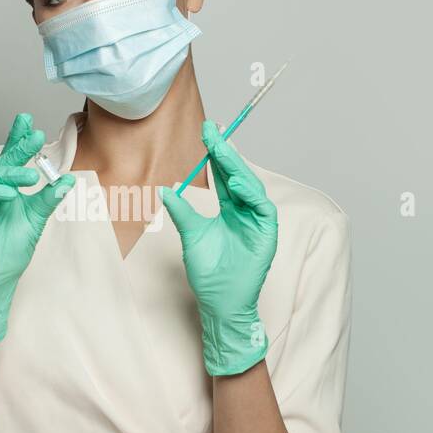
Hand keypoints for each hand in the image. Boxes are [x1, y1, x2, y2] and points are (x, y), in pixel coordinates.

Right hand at [0, 113, 74, 345]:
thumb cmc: (12, 252)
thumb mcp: (35, 221)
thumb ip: (48, 199)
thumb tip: (68, 179)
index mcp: (5, 189)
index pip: (12, 159)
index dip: (19, 140)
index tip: (30, 121)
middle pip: (2, 162)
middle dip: (17, 148)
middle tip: (34, 136)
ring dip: (9, 173)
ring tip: (30, 176)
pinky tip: (7, 194)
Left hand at [157, 120, 278, 375]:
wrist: (220, 302)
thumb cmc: (209, 273)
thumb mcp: (191, 236)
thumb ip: (183, 213)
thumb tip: (165, 189)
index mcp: (229, 209)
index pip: (223, 175)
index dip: (216, 153)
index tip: (206, 130)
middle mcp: (245, 211)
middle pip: (237, 175)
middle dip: (226, 152)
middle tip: (213, 131)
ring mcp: (257, 221)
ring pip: (251, 187)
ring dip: (238, 169)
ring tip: (223, 152)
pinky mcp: (267, 234)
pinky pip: (262, 208)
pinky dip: (251, 194)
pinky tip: (238, 182)